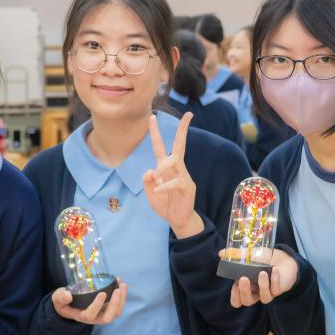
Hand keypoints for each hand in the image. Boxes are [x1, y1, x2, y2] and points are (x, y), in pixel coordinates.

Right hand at [50, 279, 127, 324]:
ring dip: (121, 300)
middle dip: (114, 305)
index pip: (91, 314)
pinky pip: (118, 306)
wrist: (71, 305)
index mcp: (82, 316)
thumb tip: (68, 295)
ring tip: (122, 285)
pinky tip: (121, 283)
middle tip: (117, 290)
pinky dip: (122, 295)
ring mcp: (103, 314)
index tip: (102, 293)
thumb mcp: (58, 299)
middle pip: (108, 318)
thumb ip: (60, 297)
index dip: (97, 305)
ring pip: (116, 313)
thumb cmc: (64, 302)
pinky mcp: (108, 309)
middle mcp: (95, 318)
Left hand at [142, 114, 202, 238]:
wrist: (176, 220)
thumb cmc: (164, 204)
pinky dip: (164, 185)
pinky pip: (176, 181)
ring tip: (155, 178)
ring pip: (175, 161)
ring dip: (163, 167)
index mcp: (165, 167)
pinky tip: (158, 191)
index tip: (152, 117)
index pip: (160, 146)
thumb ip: (146, 180)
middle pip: (179, 145)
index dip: (155, 132)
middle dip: (183, 129)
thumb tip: (151, 170)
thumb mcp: (149, 191)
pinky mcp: (188, 187)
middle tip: (188, 114)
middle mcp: (176, 168)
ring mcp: (184, 176)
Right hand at [226, 247, 299, 306]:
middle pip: (248, 302)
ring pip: (264, 298)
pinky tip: (274, 269)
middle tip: (243, 278)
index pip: (237, 301)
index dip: (235, 296)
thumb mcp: (249, 255)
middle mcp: (256, 293)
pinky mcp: (279, 290)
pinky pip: (276, 290)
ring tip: (262, 272)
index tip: (235, 284)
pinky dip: (275, 280)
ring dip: (262, 285)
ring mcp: (267, 292)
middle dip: (244, 292)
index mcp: (246, 287)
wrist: (282, 258)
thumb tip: (221, 253)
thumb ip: (235, 254)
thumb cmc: (263, 259)